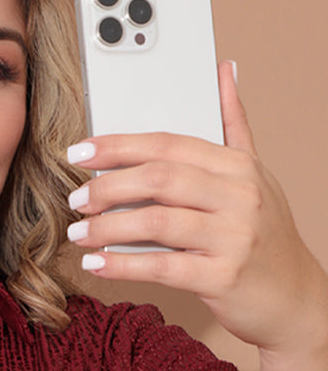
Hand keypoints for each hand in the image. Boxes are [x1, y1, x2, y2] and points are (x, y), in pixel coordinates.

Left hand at [65, 61, 327, 355]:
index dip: (120, 146)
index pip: (170, 145)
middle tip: (76, 199)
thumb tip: (223, 71)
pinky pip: (162, 267)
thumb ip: (235, 125)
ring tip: (79, 233)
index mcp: (239, 167)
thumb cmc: (267, 239)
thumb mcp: (257, 176)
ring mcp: (233, 237)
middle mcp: (239, 197)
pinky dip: (123, 265)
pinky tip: (97, 265)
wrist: (295, 300)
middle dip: (108, 186)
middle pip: (159, 179)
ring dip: (107, 227)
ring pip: (156, 222)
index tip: (81, 151)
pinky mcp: (222, 278)